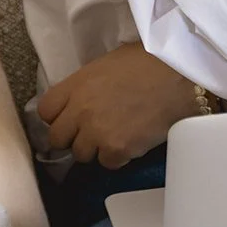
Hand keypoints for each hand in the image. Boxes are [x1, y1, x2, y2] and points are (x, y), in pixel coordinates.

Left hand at [36, 42, 204, 168]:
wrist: (181, 78)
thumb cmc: (150, 63)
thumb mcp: (108, 64)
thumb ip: (87, 84)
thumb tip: (80, 99)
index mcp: (77, 84)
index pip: (45, 111)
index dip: (58, 116)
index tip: (70, 118)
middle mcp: (81, 110)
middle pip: (57, 138)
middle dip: (73, 137)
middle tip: (91, 132)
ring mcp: (97, 132)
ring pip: (81, 155)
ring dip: (96, 148)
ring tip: (116, 135)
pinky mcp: (117, 149)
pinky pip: (107, 163)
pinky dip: (118, 156)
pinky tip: (132, 141)